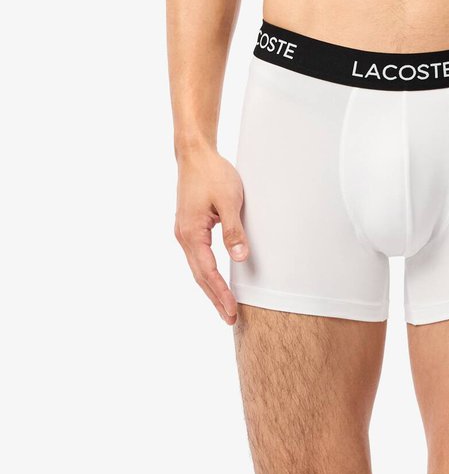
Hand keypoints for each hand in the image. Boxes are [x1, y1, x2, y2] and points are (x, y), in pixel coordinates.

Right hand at [174, 147, 248, 324]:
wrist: (194, 154)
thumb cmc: (212, 173)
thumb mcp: (229, 200)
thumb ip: (234, 230)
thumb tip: (240, 257)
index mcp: (191, 232)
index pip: (208, 271)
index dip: (221, 293)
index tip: (233, 309)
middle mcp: (184, 236)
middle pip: (200, 277)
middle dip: (216, 299)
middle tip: (230, 319)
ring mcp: (184, 234)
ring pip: (198, 270)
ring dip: (211, 291)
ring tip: (225, 309)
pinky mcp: (189, 230)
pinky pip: (198, 260)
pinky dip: (207, 276)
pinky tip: (215, 285)